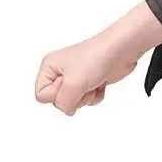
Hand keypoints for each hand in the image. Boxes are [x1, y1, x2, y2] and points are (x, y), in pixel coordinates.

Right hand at [35, 2, 161, 115]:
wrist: (120, 51)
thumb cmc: (96, 58)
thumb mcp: (73, 83)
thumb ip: (63, 102)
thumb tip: (66, 110)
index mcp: (49, 67)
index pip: (41, 95)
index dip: (56, 94)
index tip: (69, 82)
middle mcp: (60, 72)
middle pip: (59, 101)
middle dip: (74, 97)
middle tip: (82, 83)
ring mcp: (77, 78)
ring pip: (75, 102)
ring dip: (87, 97)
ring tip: (92, 82)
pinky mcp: (90, 83)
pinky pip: (89, 100)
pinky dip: (96, 95)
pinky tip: (100, 83)